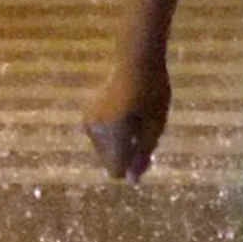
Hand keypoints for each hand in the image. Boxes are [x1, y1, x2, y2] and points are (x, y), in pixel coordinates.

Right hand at [81, 50, 172, 181]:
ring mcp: (89, 123)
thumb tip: (131, 180)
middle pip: (110, 160)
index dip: (132, 166)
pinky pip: (102, 137)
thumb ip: (142, 154)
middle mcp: (95, 132)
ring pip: (105, 149)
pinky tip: (126, 112)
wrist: (136, 61)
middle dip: (127, 153)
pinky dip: (114, 132)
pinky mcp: (88, 115)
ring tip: (136, 118)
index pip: (115, 170)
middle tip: (144, 128)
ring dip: (121, 142)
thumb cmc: (152, 92)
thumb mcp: (155, 127)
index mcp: (113, 136)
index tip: (146, 149)